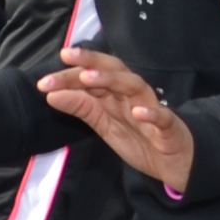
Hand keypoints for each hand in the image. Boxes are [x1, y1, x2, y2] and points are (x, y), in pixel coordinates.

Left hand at [37, 50, 196, 190]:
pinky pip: (162, 117)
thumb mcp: (105, 126)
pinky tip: (138, 111)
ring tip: (89, 78)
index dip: (70, 75)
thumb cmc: (140, 139)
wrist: (174, 163)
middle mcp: (133, 95)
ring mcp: (152, 108)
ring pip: (134, 86)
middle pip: (113, 71)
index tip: (45, 80)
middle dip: (90, 62)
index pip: (93, 76)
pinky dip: (152, 112)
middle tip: (67, 57)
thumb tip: (51, 94)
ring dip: (113, 79)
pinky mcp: (169, 127)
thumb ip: (82, 108)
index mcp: (116, 94)